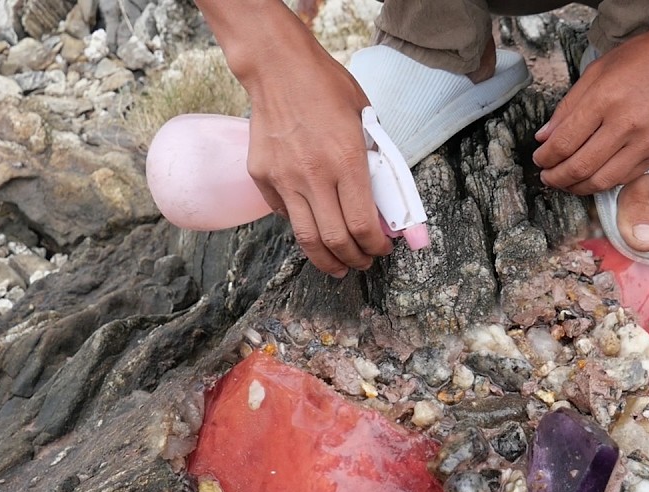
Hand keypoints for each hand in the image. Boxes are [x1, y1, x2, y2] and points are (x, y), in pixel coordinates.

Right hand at [247, 52, 390, 276]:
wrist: (278, 67)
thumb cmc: (327, 88)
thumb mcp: (366, 121)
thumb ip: (377, 162)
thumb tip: (386, 203)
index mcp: (345, 161)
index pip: (363, 225)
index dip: (376, 246)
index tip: (382, 248)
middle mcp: (313, 175)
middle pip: (336, 240)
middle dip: (354, 259)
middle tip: (363, 262)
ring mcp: (284, 179)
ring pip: (306, 238)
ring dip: (326, 260)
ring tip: (338, 266)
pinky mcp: (263, 177)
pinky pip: (285, 215)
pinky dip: (302, 227)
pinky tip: (314, 227)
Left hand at [532, 20, 648, 195]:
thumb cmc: (646, 58)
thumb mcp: (598, 70)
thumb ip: (569, 106)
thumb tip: (545, 136)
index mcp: (604, 99)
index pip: (564, 142)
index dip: (545, 157)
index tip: (539, 158)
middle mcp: (625, 124)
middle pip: (579, 167)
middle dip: (556, 177)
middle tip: (547, 176)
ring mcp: (645, 142)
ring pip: (601, 181)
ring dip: (577, 187)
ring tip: (566, 182)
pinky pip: (624, 178)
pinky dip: (603, 182)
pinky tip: (592, 176)